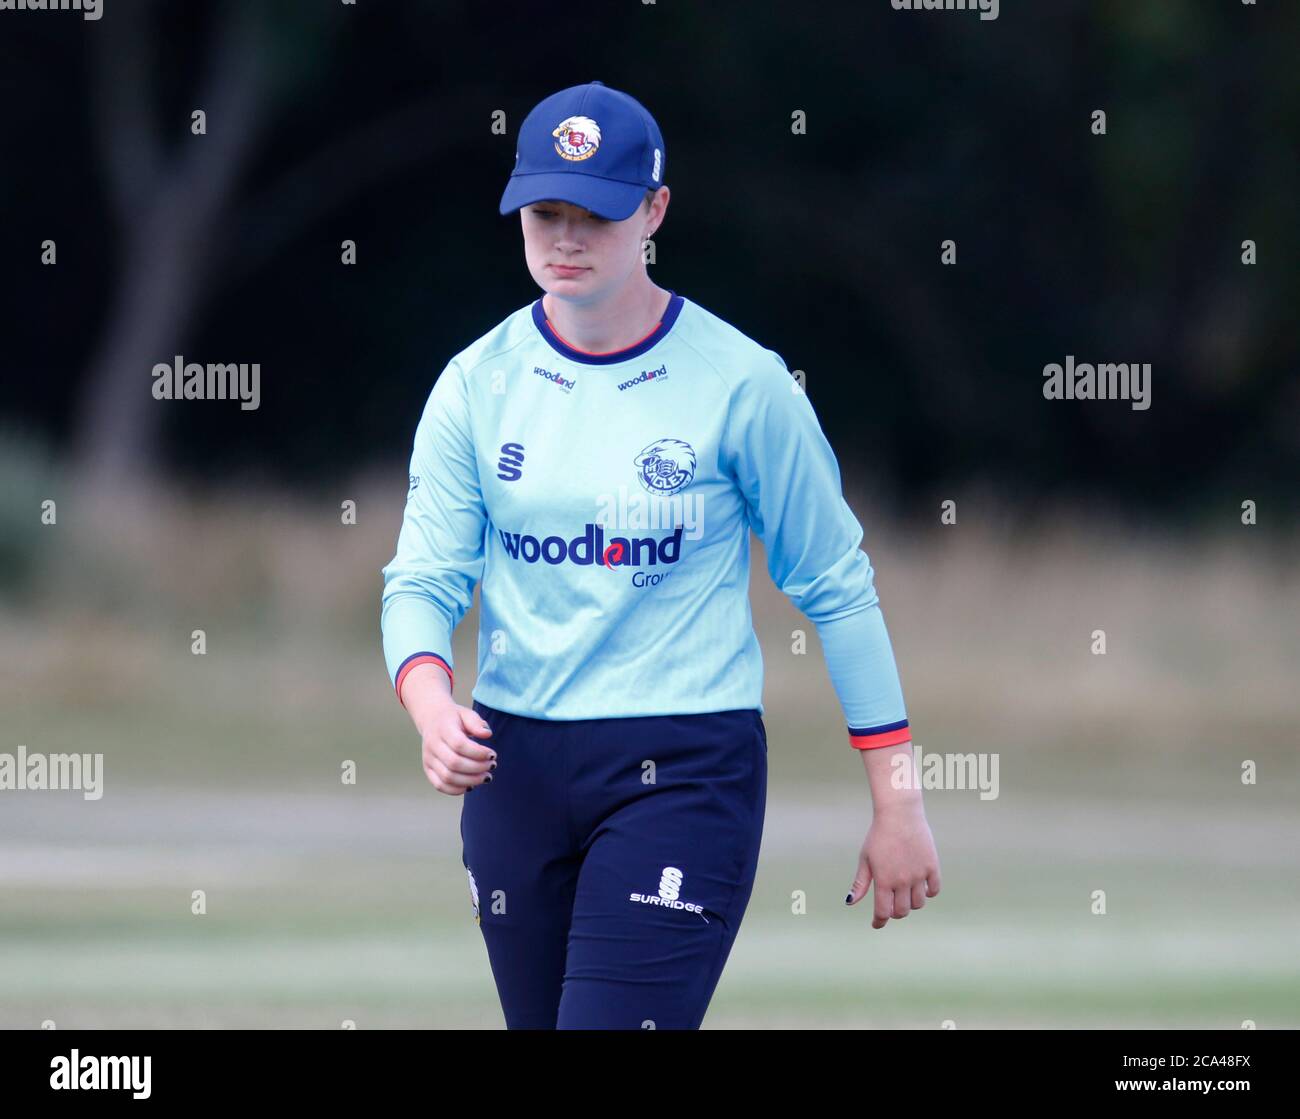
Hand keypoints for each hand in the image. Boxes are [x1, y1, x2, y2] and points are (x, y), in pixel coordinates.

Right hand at [419, 699, 494, 795]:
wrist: (432, 719)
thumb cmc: (454, 718)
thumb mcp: (466, 713)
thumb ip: (476, 723)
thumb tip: (487, 735)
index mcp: (442, 729)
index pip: (459, 744)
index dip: (478, 753)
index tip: (492, 755)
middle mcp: (432, 745)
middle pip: (454, 763)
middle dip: (477, 768)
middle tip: (492, 766)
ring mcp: (428, 759)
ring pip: (448, 777)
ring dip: (470, 780)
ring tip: (486, 777)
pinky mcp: (428, 770)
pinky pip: (440, 785)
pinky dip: (457, 790)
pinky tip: (472, 785)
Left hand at [846, 802, 940, 928]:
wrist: (899, 815)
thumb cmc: (878, 836)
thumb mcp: (865, 859)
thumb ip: (860, 883)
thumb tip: (850, 902)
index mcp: (884, 880)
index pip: (883, 912)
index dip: (879, 921)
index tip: (877, 924)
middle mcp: (902, 880)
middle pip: (902, 911)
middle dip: (894, 913)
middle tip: (890, 905)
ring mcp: (919, 874)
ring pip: (918, 904)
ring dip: (910, 904)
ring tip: (904, 895)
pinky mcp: (932, 866)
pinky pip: (934, 890)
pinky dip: (928, 893)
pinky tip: (921, 888)